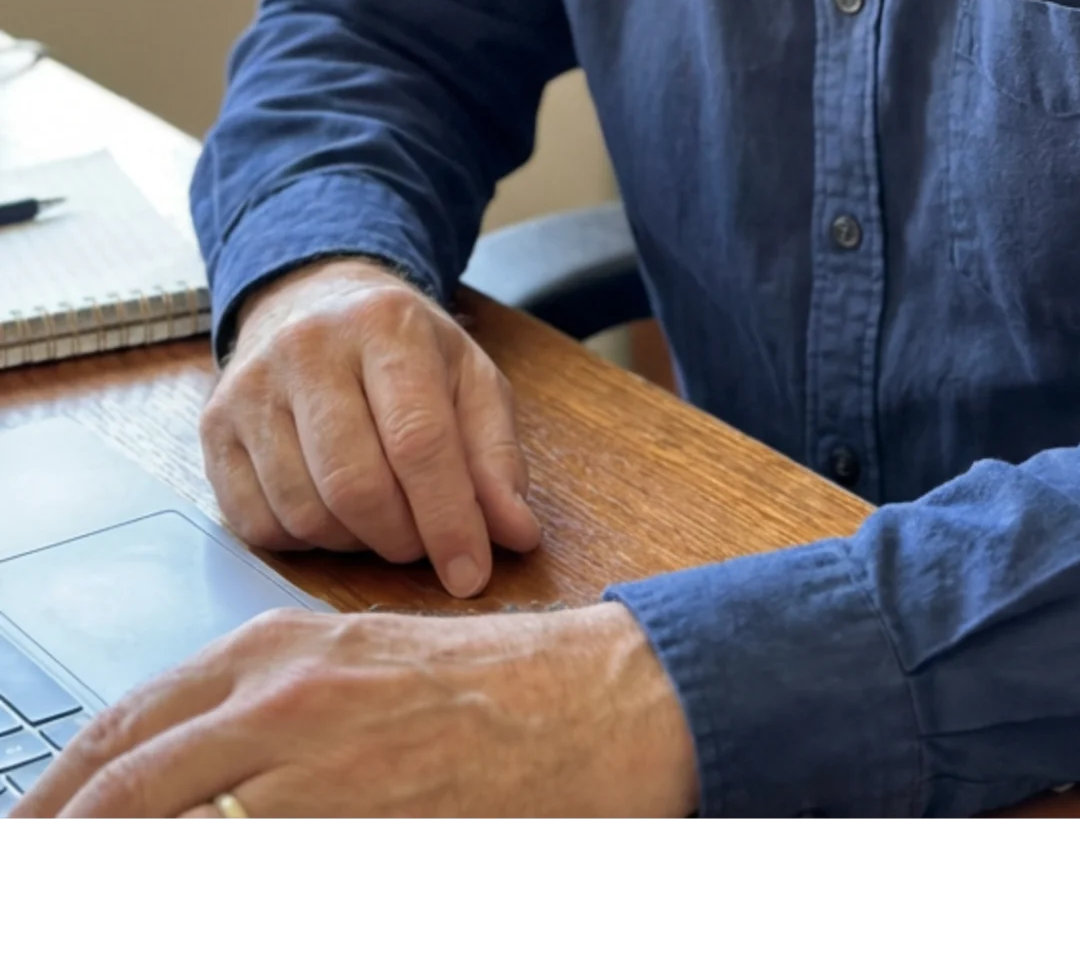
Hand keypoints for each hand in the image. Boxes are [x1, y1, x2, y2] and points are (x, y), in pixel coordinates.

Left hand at [12, 601, 699, 820]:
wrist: (595, 701)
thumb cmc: (491, 690)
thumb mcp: (358, 671)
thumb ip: (266, 713)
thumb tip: (180, 780)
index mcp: (276, 651)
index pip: (126, 724)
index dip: (66, 784)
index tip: (38, 816)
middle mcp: (280, 693)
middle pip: (122, 776)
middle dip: (64, 817)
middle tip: (30, 844)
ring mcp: (314, 758)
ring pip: (170, 813)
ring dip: (119, 834)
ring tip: (81, 855)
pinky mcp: (356, 810)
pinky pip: (246, 839)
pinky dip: (207, 846)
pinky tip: (193, 857)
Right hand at [200, 258, 540, 596]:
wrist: (311, 301)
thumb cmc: (401, 349)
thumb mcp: (469, 379)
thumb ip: (496, 456)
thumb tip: (515, 535)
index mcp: (384, 324)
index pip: (419, 440)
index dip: (448, 519)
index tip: (471, 574)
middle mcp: (307, 348)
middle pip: (355, 484)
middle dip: (401, 537)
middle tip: (423, 543)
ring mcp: (251, 388)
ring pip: (305, 511)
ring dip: (355, 542)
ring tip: (382, 518)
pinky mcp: (213, 427)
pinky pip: (257, 524)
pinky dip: (304, 542)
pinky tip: (330, 512)